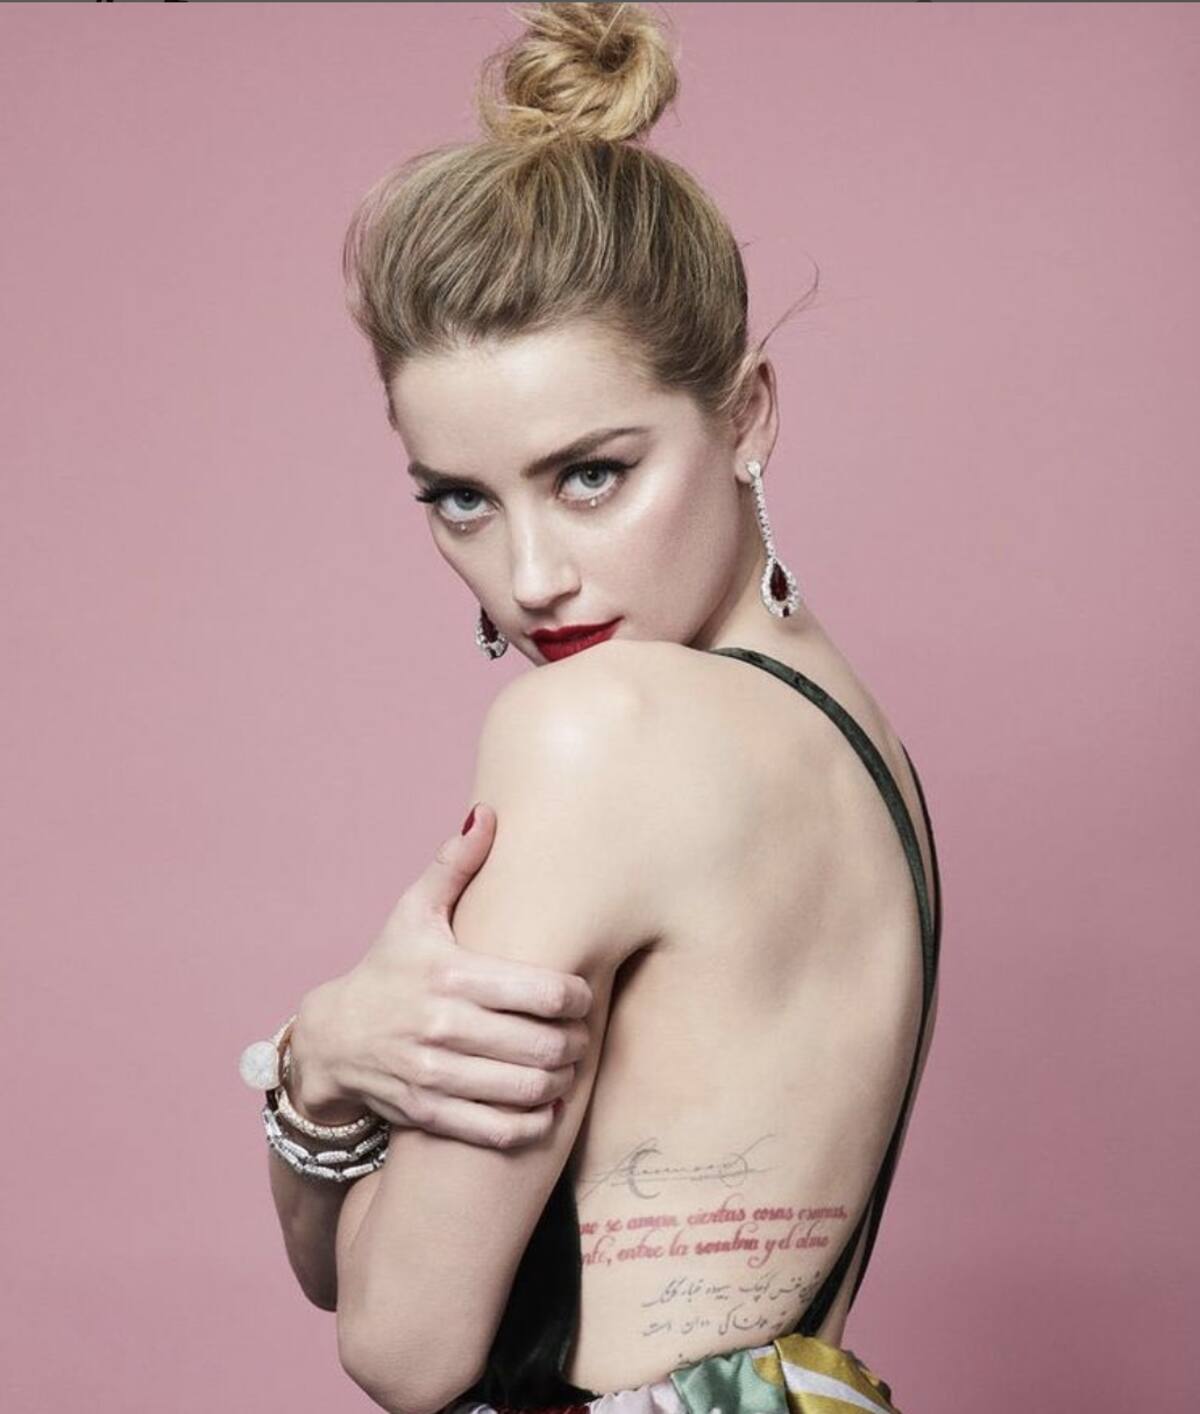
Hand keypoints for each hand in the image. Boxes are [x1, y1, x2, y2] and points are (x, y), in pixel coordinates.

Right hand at [286, 803, 593, 1148]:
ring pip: (524, 1089)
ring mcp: (433, 1074)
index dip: (577, 996)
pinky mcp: (427, 1112)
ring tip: (569, 1067)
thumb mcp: (414, 912)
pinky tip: (545, 1108)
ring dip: (559, 1081)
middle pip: (540, 1043)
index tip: (585, 994)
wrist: (332, 1038)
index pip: (540, 990)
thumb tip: (487, 814)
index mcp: (449, 973)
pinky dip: (532, 1125)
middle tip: (584, 1034)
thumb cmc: (388, 968)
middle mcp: (442, 1026)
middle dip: (575, 1042)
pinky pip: (496, 1131)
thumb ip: (455, 865)